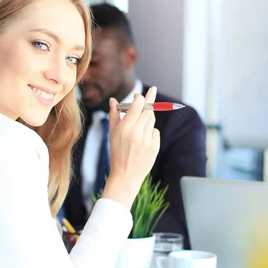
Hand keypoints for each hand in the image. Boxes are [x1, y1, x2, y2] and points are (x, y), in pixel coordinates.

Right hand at [102, 87, 159, 208]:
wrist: (125, 175)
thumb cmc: (117, 152)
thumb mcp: (112, 133)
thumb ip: (114, 115)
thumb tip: (114, 100)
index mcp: (125, 127)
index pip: (138, 104)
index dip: (141, 97)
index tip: (141, 95)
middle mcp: (137, 132)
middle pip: (148, 110)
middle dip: (149, 102)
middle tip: (151, 92)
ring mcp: (147, 140)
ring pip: (152, 120)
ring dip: (147, 119)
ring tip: (139, 128)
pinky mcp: (154, 146)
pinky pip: (155, 132)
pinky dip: (150, 132)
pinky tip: (142, 141)